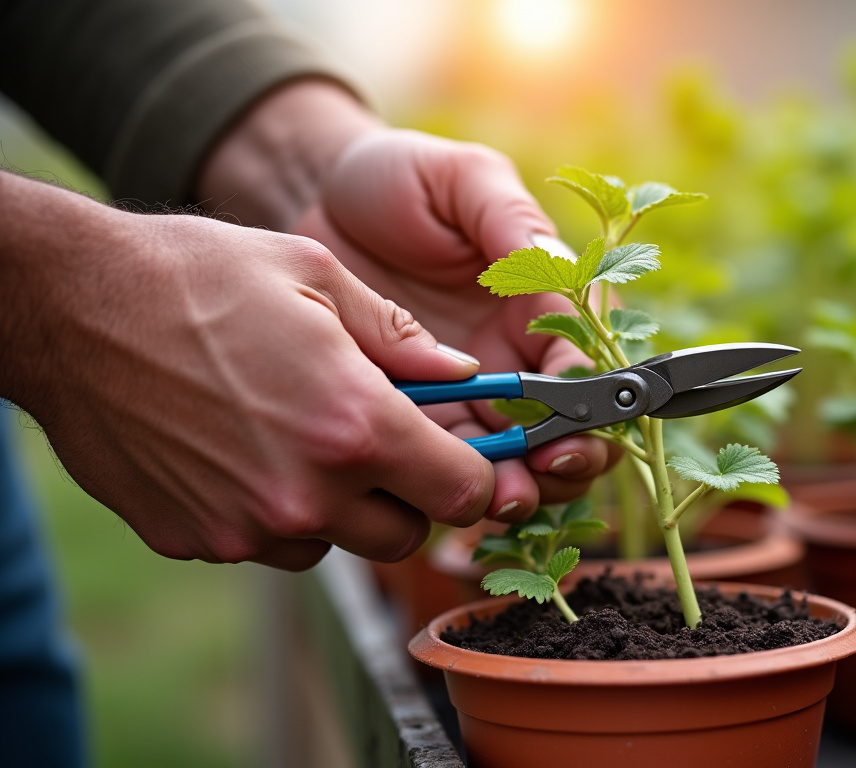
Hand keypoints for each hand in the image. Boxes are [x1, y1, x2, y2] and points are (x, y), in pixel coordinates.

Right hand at [0, 172, 495, 569]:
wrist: (69, 308)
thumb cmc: (198, 277)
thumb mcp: (317, 274)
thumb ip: (402, 337)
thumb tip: (462, 373)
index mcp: (355, 425)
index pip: (463, 493)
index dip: (472, 475)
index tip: (459, 456)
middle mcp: (307, 494)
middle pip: (405, 535)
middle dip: (406, 495)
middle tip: (377, 442)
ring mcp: (245, 527)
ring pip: (333, 545)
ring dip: (336, 507)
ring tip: (296, 435)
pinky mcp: (193, 542)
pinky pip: (263, 544)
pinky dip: (269, 512)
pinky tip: (240, 450)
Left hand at [292, 131, 619, 521]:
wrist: (312, 200)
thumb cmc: (396, 180)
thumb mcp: (459, 179)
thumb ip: (508, 219)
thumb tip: (557, 268)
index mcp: (545, 300)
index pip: (587, 361)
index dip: (589, 402)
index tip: (569, 427)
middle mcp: (521, 354)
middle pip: (571, 427)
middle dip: (564, 462)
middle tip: (534, 476)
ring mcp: (475, 392)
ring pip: (518, 461)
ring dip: (517, 488)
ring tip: (492, 500)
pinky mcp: (423, 417)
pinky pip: (448, 466)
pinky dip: (451, 488)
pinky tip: (438, 495)